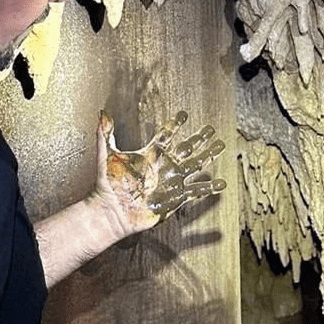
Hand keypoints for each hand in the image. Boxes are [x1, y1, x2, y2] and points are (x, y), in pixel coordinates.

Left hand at [96, 110, 226, 235]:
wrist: (111, 211)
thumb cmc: (107, 185)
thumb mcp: (106, 156)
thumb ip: (105, 133)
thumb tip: (102, 112)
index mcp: (150, 154)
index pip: (166, 135)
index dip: (175, 125)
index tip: (184, 114)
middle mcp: (163, 166)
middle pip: (186, 148)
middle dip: (199, 138)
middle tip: (211, 129)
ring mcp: (170, 182)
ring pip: (194, 165)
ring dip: (208, 156)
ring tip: (221, 147)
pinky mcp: (175, 198)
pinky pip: (195, 192)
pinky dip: (209, 187)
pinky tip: (221, 183)